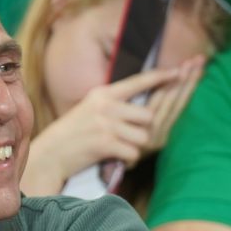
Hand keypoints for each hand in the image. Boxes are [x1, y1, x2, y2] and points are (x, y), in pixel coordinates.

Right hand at [20, 64, 200, 194]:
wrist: (51, 154)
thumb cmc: (75, 134)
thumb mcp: (92, 109)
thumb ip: (116, 104)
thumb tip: (149, 108)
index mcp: (104, 93)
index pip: (138, 81)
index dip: (160, 77)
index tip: (179, 71)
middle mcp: (106, 105)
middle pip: (149, 114)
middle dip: (145, 130)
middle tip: (132, 137)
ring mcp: (105, 123)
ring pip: (145, 136)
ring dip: (136, 147)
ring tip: (119, 149)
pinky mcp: (104, 143)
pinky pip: (134, 152)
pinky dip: (128, 160)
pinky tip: (115, 159)